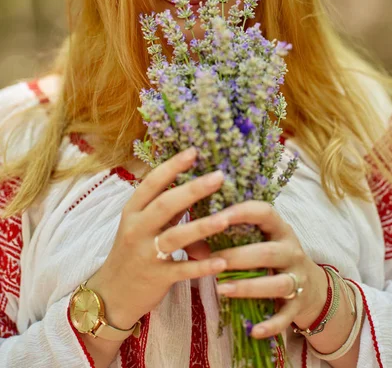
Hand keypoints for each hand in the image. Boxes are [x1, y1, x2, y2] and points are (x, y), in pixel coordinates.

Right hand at [86, 148, 230, 328]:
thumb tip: (198, 194)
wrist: (111, 294)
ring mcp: (146, 254)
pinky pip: (182, 270)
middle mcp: (137, 229)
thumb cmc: (131, 252)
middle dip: (193, 190)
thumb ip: (168, 211)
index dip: (172, 166)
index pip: (151, 183)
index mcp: (132, 211)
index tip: (193, 152)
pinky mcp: (157, 278)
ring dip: (202, 227)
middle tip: (218, 177)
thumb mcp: (142, 227)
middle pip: (165, 205)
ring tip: (226, 218)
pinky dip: (202, 266)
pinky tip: (222, 261)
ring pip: (175, 237)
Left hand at [208, 200, 327, 338]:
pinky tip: (253, 331)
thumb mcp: (260, 241)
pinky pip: (285, 316)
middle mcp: (292, 252)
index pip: (265, 213)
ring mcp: (299, 279)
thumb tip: (191, 239)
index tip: (217, 217)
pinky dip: (271, 325)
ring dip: (248, 287)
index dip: (242, 212)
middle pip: (269, 252)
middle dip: (239, 256)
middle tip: (212, 259)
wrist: (313, 289)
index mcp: (280, 230)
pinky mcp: (299, 305)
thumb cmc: (273, 257)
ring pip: (278, 284)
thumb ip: (231, 237)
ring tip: (221, 288)